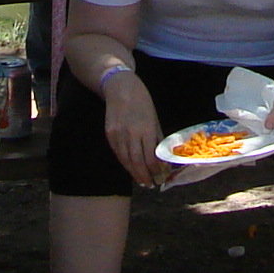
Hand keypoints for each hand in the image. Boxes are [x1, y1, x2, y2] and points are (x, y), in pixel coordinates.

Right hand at [99, 68, 164, 187]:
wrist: (120, 87)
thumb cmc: (142, 101)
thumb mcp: (154, 118)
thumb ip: (158, 139)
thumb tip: (164, 158)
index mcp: (146, 129)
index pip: (152, 158)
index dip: (157, 171)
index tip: (162, 178)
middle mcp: (131, 134)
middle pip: (138, 162)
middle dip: (146, 176)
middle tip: (152, 185)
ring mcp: (118, 135)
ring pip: (126, 161)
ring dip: (135, 174)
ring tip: (143, 182)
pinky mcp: (109, 134)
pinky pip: (118, 154)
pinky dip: (125, 164)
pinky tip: (131, 169)